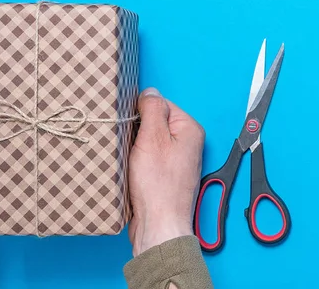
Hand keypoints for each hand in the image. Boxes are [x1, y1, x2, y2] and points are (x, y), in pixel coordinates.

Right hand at [128, 88, 204, 255]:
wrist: (159, 224)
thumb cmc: (158, 185)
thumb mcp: (152, 137)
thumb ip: (152, 109)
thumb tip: (149, 92)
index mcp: (189, 129)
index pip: (161, 104)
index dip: (141, 111)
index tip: (129, 123)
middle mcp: (187, 143)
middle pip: (155, 122)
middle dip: (137, 130)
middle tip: (129, 142)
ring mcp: (177, 160)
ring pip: (148, 141)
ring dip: (135, 147)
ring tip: (130, 158)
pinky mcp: (166, 175)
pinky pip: (148, 158)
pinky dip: (136, 161)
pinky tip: (131, 169)